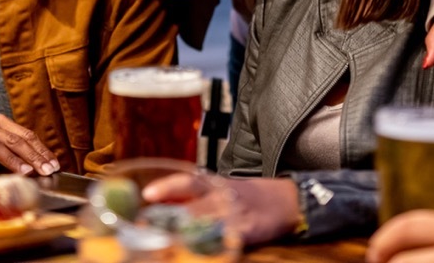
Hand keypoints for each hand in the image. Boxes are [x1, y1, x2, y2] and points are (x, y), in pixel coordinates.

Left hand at [142, 174, 299, 245]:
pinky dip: (212, 246)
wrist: (285, 200)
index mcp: (214, 184)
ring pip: (207, 224)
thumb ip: (193, 195)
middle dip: (171, 219)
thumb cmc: (247, 195)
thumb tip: (159, 203)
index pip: (188, 182)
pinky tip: (199, 252)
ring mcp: (234, 215)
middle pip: (194, 207)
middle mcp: (222, 197)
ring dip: (187, 234)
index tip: (148, 194)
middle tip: (148, 226)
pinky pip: (226, 240)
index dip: (168, 187)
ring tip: (169, 241)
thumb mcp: (220, 188)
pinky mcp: (246, 231)